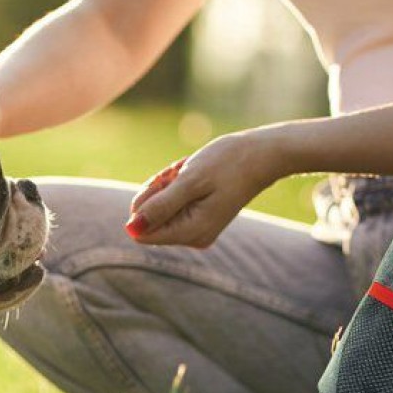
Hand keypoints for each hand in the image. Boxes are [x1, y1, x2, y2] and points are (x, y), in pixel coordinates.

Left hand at [125, 129, 285, 247]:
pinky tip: (193, 173)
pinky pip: (174, 203)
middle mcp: (193, 238)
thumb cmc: (227, 163)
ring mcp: (197, 230)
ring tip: (191, 171)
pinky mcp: (200, 219)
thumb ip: (159, 206)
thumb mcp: (188, 181)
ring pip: (161, 208)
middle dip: (159, 191)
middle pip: (151, 219)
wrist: (261, 155)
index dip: (145, 203)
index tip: (168, 182)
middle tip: (182, 173)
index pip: (142, 231)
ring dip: (168, 184)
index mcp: (190, 232)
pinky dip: (177, 185)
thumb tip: (131, 228)